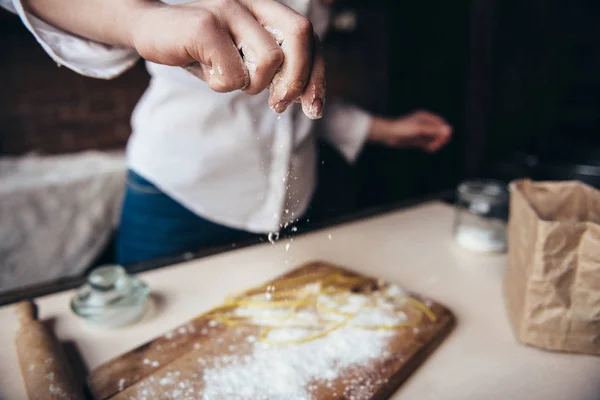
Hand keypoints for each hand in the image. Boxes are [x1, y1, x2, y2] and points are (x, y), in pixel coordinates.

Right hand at [130, 0, 325, 118]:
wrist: (150, 28)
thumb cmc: (203, 50)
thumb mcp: (244, 57)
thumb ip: (275, 67)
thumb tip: (304, 97)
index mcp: (267, 8)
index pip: (309, 37)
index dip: (317, 74)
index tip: (313, 108)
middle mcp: (253, 1)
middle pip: (300, 35)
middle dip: (297, 80)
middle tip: (278, 105)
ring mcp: (229, 8)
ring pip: (268, 61)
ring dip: (250, 85)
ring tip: (226, 76)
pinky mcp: (206, 25)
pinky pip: (233, 75)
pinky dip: (221, 86)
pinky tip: (206, 72)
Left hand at [367, 110, 452, 152]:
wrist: (387, 134)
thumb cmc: (402, 129)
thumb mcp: (419, 129)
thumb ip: (433, 130)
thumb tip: (448, 130)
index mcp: (425, 117)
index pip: (441, 124)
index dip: (444, 132)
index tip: (443, 139)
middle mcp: (424, 124)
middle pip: (438, 132)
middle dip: (439, 139)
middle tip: (436, 146)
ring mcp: (421, 132)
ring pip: (433, 139)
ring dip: (435, 144)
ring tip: (431, 148)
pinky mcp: (417, 140)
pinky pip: (427, 144)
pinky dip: (430, 146)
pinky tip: (428, 149)